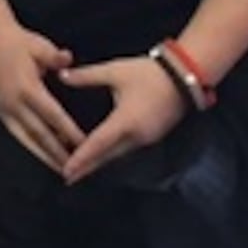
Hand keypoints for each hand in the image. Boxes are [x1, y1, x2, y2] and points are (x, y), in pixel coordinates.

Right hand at [0, 23, 82, 172]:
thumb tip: (68, 60)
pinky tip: (42, 154)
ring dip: (44, 155)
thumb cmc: (18, 42)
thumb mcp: (40, 46)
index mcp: (27, 87)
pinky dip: (30, 146)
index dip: (69, 132)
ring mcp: (4, 109)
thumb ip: (56, 58)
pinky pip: (17, 133)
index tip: (85, 145)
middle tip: (75, 168)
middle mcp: (14, 103)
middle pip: (40, 134)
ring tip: (60, 168)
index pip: (53, 115)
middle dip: (58, 153)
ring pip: (27, 139)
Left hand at [54, 51, 191, 184]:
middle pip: (107, 156)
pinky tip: (103, 154)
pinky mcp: (152, 136)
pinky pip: (127, 150)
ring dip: (99, 162)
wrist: (185, 76)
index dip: (81, 158)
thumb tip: (62, 76)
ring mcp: (146, 139)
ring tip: (81, 168)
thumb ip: (87, 76)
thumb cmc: (149, 73)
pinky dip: (112, 154)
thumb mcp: (115, 71)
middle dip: (86, 167)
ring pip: (117, 155)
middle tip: (67, 176)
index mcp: (125, 122)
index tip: (66, 171)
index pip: (97, 144)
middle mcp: (136, 137)